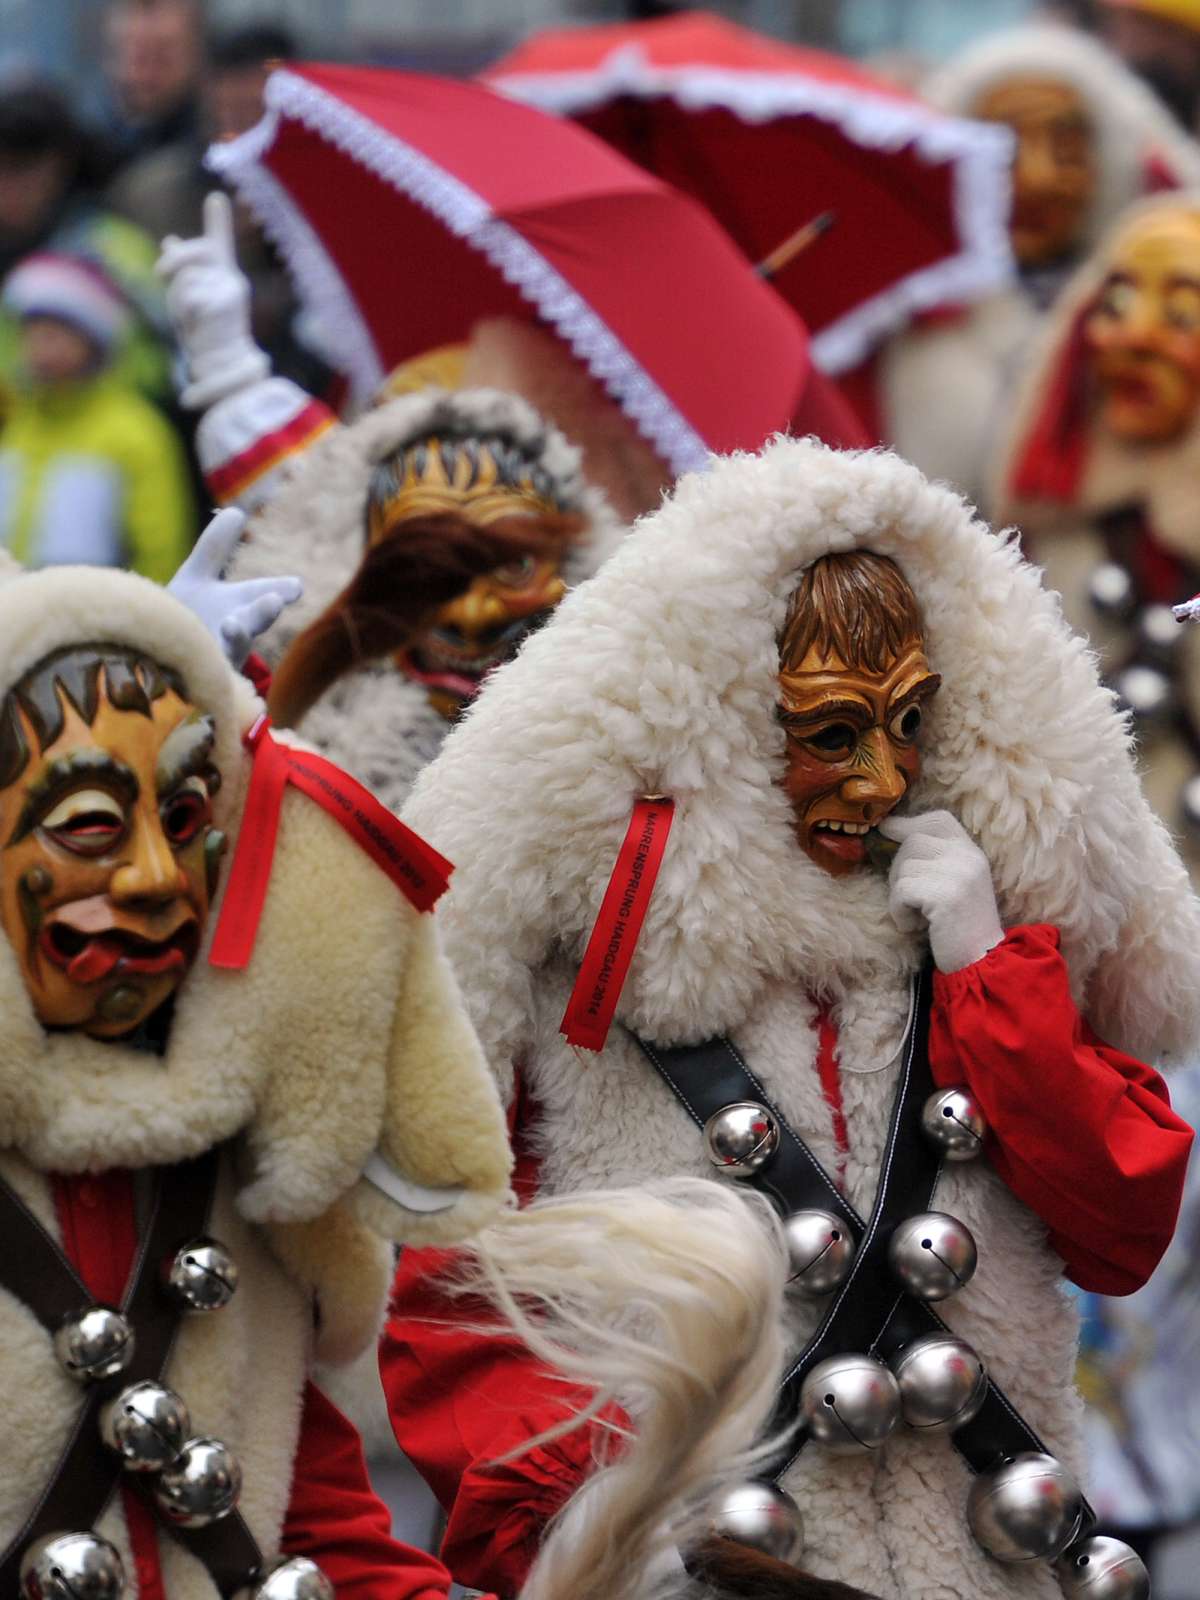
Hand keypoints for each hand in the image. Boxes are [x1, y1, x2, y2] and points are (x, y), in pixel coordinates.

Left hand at [158, 191, 269, 408]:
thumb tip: (168, 239)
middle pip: (195, 252)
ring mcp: (231, 288)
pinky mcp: (227, 302)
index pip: (219, 240)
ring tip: (191, 322)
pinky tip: (198, 329)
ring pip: (186, 279)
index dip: (217, 219)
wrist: (224, 366)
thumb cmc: (206, 334)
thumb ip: (182, 269)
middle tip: (159, 275)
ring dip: (177, 301)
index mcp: (224, 274)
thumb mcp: (189, 296)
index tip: (216, 197)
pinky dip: (186, 316)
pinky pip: (189, 299)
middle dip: (173, 261)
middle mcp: (232, 277)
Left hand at [167, 506, 301, 667]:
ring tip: (232, 625)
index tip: (297, 586)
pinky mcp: (196, 678)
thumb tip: (235, 510)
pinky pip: (203, 673)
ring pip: (230, 649)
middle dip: (262, 613)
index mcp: (236, 608)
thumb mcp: (197, 578)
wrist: (163, 663)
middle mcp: (232, 635)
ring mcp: (216, 659)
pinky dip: (205, 665)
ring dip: (235, 636)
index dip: (278, 590)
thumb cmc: (185, 617)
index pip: (258, 594)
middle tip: (275, 600)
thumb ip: (216, 547)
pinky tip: (204, 657)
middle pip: (251, 624)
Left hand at [879, 810, 1002, 973]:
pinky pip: (902, 891)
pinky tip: (915, 926)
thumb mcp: (955, 883)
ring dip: (899, 895)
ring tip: (917, 915)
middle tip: (909, 899)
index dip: (908, 823)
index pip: (938, 820)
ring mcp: (959, 874)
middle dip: (899, 869)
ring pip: (904, 867)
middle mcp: (968, 857)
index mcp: (972, 852)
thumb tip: (888, 828)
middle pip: (913, 842)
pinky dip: (899, 911)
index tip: (887, 830)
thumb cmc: (959, 925)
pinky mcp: (945, 895)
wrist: (982, 961)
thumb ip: (934, 858)